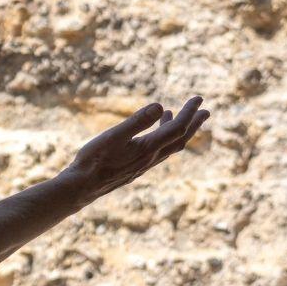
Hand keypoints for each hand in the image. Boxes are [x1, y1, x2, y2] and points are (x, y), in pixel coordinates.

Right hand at [65, 96, 208, 200]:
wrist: (81, 187)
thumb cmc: (94, 160)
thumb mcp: (113, 136)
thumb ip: (137, 121)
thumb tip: (160, 105)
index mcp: (149, 148)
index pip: (177, 128)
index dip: (189, 112)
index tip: (198, 98)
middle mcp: (151, 158)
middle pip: (180, 139)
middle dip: (194, 124)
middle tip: (205, 111)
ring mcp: (144, 165)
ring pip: (170, 147)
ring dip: (179, 132)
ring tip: (174, 116)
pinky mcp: (135, 168)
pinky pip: (158, 152)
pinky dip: (163, 140)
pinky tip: (152, 136)